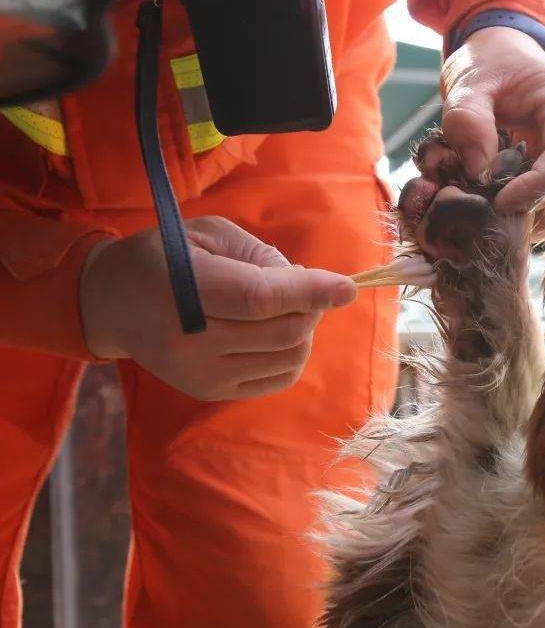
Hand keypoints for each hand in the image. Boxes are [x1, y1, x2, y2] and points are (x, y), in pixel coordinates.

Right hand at [79, 216, 356, 400]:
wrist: (113, 304)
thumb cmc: (167, 258)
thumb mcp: (209, 235)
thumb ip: (261, 257)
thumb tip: (312, 285)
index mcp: (183, 290)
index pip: (259, 299)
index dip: (309, 293)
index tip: (347, 287)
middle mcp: (189, 341)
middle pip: (283, 331)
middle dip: (311, 306)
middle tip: (304, 286)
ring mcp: (201, 374)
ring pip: (288, 357)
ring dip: (304, 329)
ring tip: (283, 306)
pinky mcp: (212, 392)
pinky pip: (279, 377)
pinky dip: (292, 352)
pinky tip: (272, 330)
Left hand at [440, 25, 544, 214]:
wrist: (497, 51)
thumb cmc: (487, 59)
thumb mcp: (468, 80)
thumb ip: (468, 119)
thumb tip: (479, 171)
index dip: (538, 183)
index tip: (501, 201)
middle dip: (537, 202)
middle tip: (496, 214)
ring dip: (532, 207)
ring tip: (494, 212)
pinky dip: (525, 201)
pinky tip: (498, 203)